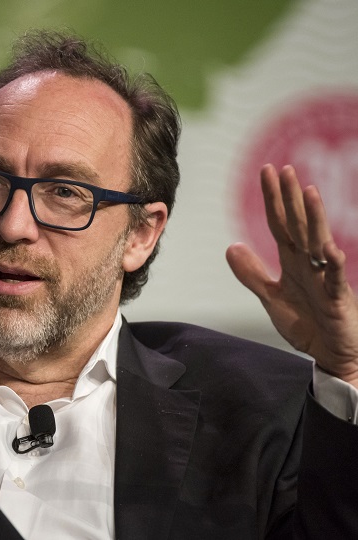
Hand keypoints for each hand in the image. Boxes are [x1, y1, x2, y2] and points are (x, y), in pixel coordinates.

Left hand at [226, 164, 357, 387]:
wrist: (332, 354)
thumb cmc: (307, 324)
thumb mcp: (271, 298)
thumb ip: (252, 274)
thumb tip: (231, 246)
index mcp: (293, 261)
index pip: (279, 224)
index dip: (272, 200)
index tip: (266, 172)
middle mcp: (310, 262)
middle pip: (298, 224)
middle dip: (290, 198)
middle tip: (283, 169)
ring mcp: (325, 277)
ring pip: (318, 241)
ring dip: (313, 217)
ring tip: (307, 191)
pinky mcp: (337, 297)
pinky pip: (335, 276)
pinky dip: (331, 261)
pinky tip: (327, 246)